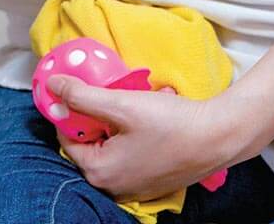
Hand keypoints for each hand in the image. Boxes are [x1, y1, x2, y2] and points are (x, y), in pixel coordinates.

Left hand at [49, 76, 241, 203]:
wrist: (221, 137)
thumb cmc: (170, 123)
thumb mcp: (120, 104)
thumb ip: (81, 96)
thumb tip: (51, 85)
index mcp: (100, 173)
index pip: (67, 139)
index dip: (69, 112)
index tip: (76, 90)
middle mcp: (115, 187)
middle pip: (89, 145)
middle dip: (95, 117)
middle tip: (110, 95)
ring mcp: (136, 187)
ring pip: (111, 147)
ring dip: (115, 124)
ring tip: (132, 104)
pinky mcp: (153, 181)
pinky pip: (130, 154)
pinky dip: (132, 134)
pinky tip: (147, 117)